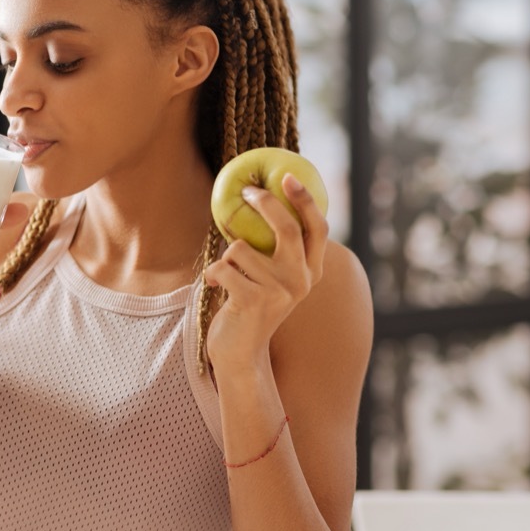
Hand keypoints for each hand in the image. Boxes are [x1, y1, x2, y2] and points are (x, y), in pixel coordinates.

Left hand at [202, 173, 329, 372]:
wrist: (239, 353)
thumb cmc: (249, 306)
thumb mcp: (271, 279)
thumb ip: (276, 251)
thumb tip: (261, 198)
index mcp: (310, 272)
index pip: (317, 229)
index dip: (305, 200)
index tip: (289, 177)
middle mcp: (301, 281)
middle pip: (287, 228)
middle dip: (266, 203)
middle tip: (247, 191)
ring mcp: (279, 292)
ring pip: (240, 248)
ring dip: (225, 258)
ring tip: (227, 278)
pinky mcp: (254, 301)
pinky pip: (223, 266)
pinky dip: (211, 274)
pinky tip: (215, 289)